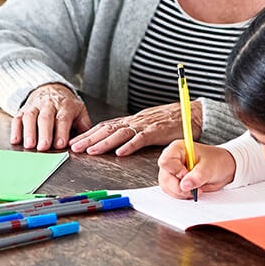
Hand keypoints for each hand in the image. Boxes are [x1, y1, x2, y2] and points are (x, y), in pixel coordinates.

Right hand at [12, 84, 91, 150]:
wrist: (51, 88)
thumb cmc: (66, 104)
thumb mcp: (79, 110)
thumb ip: (84, 124)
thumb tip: (86, 139)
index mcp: (65, 106)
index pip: (63, 118)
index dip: (61, 131)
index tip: (60, 144)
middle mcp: (49, 105)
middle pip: (45, 118)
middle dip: (44, 133)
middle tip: (44, 147)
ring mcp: (34, 106)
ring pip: (30, 117)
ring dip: (29, 131)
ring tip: (30, 145)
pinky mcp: (23, 110)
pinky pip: (18, 118)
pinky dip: (16, 129)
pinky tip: (16, 140)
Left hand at [72, 100, 201, 155]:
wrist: (190, 112)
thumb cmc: (169, 120)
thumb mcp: (145, 124)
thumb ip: (132, 131)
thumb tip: (116, 140)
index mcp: (130, 121)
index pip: (104, 126)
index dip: (88, 134)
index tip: (74, 141)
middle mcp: (134, 122)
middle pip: (107, 129)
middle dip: (89, 138)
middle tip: (74, 147)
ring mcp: (144, 126)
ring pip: (120, 134)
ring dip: (104, 143)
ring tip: (91, 151)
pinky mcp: (157, 132)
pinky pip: (141, 139)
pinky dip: (130, 146)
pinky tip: (120, 152)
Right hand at [158, 141, 233, 198]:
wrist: (223, 168)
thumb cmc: (217, 161)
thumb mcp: (210, 167)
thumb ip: (197, 176)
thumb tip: (185, 185)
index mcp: (178, 149)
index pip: (166, 161)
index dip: (175, 172)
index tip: (187, 175)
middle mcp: (172, 160)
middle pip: (165, 177)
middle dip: (179, 186)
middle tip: (193, 188)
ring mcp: (172, 171)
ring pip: (166, 186)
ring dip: (180, 192)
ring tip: (195, 189)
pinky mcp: (175, 181)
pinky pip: (171, 192)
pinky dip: (181, 195)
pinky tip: (192, 191)